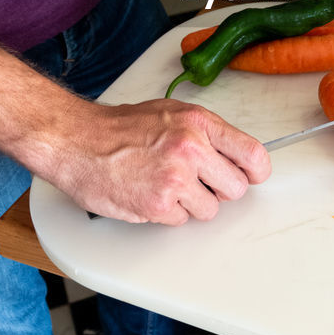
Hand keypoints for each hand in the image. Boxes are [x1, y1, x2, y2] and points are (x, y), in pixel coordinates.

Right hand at [44, 99, 271, 224]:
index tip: (252, 176)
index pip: (252, 153)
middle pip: (236, 188)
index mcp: (199, 122)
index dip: (255, 171)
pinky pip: (181, 220)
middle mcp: (191, 148)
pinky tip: (148, 193)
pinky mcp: (158, 204)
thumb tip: (235, 155)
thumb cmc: (120, 128)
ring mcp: (176, 178)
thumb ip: (205, 133)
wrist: (77, 140)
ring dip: (191, 203)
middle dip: (220, 190)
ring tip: (165, 184)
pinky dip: (167, 212)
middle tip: (197, 182)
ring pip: (210, 209)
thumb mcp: (171, 114)